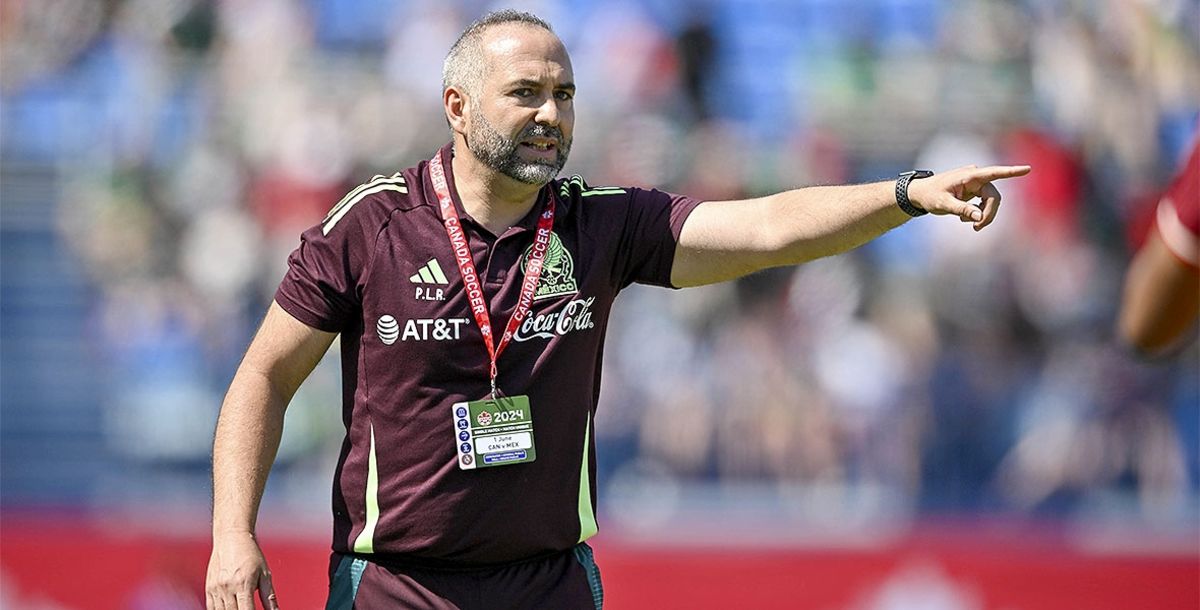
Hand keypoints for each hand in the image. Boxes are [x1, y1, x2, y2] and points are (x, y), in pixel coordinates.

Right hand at [206, 531, 279, 609]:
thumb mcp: (265, 574)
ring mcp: (216, 588)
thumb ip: (269, 596)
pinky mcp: (209, 587)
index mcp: (243, 584)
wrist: (231, 538)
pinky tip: (228, 609)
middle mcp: (227, 587)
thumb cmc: (251, 554)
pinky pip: (211, 607)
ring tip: (239, 608)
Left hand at [907, 164, 1031, 230]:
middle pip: (993, 196)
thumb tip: (979, 217)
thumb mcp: (943, 204)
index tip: (1028, 169)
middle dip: (989, 213)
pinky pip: (984, 203)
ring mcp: (975, 184)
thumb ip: (961, 210)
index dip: (1011, 172)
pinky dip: (978, 213)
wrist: (920, 194)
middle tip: (977, 228)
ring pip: (990, 201)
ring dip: (983, 215)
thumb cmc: (930, 196)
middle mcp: (975, 177)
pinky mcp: (974, 191)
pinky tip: (965, 219)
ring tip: (969, 224)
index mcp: (969, 176)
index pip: (994, 173)